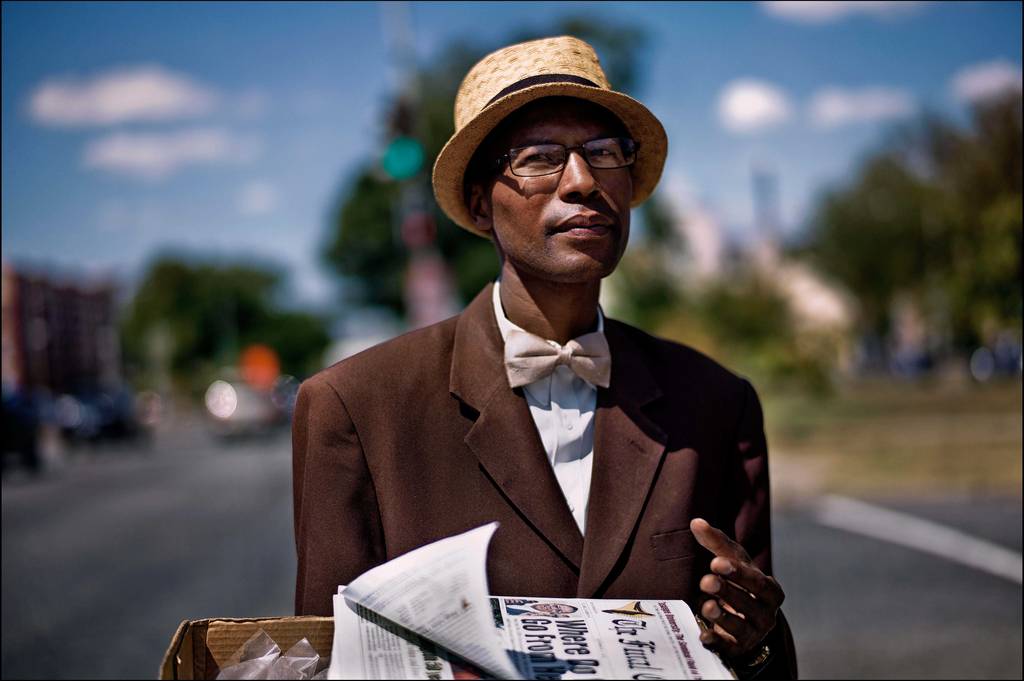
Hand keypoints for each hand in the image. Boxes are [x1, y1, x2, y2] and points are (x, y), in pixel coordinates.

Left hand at [690, 517, 784, 660]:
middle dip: (728, 591)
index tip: (716, 562)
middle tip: (706, 581)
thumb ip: (716, 543)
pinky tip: (703, 635)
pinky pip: (728, 648)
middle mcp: (766, 613)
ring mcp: (753, 633)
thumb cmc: (738, 583)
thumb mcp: (731, 562)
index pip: (757, 580)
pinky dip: (716, 642)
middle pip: (750, 603)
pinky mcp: (737, 649)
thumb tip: (696, 522)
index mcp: (769, 589)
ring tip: (706, 606)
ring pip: (740, 627)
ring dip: (723, 616)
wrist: (742, 620)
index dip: (738, 572)